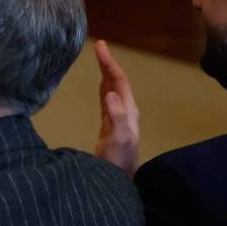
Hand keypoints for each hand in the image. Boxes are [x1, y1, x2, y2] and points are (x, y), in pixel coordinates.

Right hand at [94, 39, 139, 175]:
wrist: (115, 179)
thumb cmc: (117, 159)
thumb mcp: (118, 138)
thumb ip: (116, 116)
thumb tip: (109, 92)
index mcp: (127, 111)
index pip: (118, 81)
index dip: (109, 63)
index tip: (100, 45)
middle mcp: (124, 110)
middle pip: (116, 81)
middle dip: (107, 63)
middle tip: (98, 46)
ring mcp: (117, 117)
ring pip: (111, 89)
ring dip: (105, 73)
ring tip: (98, 59)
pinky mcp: (109, 124)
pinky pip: (105, 99)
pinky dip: (101, 87)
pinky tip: (99, 85)